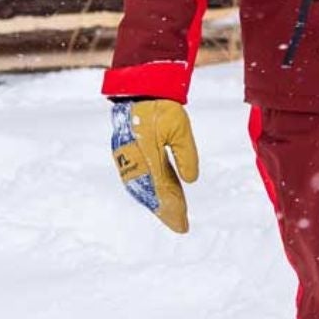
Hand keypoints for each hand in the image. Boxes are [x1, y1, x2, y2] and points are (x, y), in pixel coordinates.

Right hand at [111, 98, 199, 232]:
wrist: (137, 91)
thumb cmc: (161, 108)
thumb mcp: (180, 128)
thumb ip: (185, 155)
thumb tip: (191, 181)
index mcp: (146, 156)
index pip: (162, 189)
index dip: (173, 208)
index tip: (183, 224)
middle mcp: (134, 162)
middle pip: (151, 194)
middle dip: (166, 211)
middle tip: (180, 226)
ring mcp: (128, 160)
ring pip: (143, 189)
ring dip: (157, 204)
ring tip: (172, 216)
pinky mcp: (127, 156)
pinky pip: (139, 180)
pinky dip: (150, 192)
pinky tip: (160, 199)